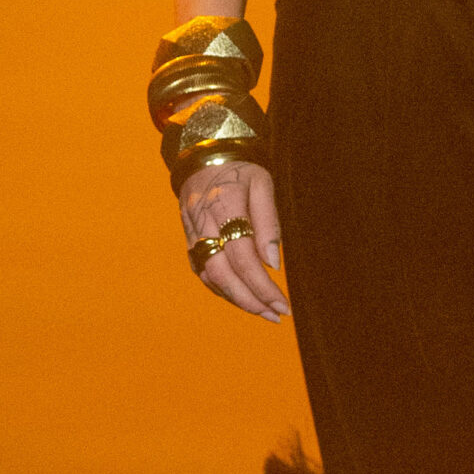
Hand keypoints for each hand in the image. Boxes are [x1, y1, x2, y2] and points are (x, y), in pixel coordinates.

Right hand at [178, 160, 289, 322]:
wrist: (204, 159)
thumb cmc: (240, 170)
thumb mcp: (262, 185)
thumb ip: (268, 223)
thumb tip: (273, 263)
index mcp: (224, 207)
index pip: (243, 257)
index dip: (262, 285)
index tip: (283, 303)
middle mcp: (203, 225)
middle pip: (224, 274)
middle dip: (251, 300)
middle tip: (276, 315)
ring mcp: (192, 236)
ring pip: (212, 279)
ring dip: (239, 300)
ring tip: (265, 312)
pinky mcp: (189, 243)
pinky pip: (204, 274)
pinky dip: (224, 290)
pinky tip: (244, 298)